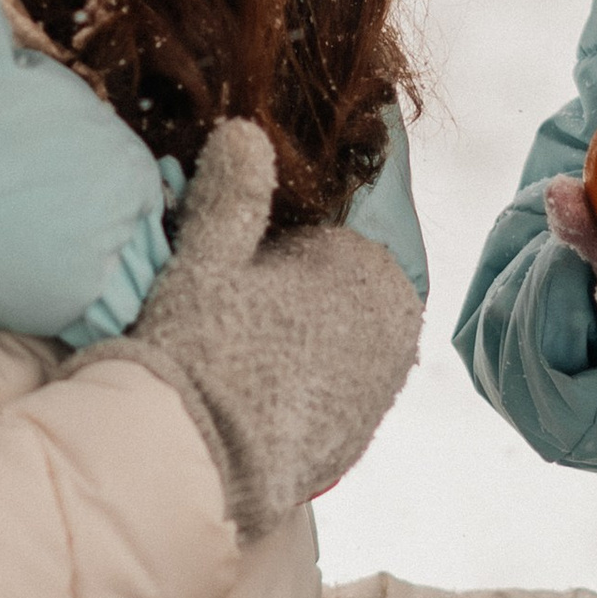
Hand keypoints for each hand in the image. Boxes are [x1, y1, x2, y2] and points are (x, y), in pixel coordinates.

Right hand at [82, 121, 422, 540]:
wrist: (199, 467)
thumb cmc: (205, 347)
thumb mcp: (209, 254)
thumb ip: (233, 191)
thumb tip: (245, 130)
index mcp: (373, 269)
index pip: (328, 228)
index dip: (275, 236)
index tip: (237, 255)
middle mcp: (396, 328)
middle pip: (337, 286)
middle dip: (295, 285)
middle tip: (235, 300)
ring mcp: (381, 388)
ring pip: (336, 337)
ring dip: (300, 333)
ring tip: (241, 344)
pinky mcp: (358, 436)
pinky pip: (331, 386)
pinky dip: (303, 380)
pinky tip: (258, 384)